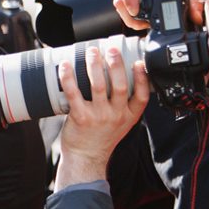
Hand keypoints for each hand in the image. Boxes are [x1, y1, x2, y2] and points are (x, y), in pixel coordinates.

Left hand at [54, 46, 149, 189]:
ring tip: (91, 52)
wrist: (86, 158)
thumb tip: (121, 78)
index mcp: (130, 116)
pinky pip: (74, 94)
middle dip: (116, 64)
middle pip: (120, 85)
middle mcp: (117, 115)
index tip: (139, 62)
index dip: (143, 78)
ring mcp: (98, 116)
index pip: (142, 95)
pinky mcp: (81, 118)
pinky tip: (65, 67)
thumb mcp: (122, 124)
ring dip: (94, 66)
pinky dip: (69, 78)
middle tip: (111, 49)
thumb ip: (124, 105)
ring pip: (98, 86)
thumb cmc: (102, 138)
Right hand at [110, 0, 208, 28]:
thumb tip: (196, 17)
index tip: (137, 14)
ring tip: (142, 21)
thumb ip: (194, 0)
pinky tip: (138, 12)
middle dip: (128, 16)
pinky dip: (126, 7)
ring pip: (118, 0)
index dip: (130, 3)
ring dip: (126, 14)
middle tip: (143, 24)